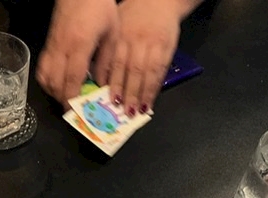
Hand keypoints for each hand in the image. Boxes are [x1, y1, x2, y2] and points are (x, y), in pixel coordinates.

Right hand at [36, 0, 118, 108]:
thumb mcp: (112, 33)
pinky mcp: (48, 45)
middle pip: (56, 83)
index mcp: (79, 45)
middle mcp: (62, 48)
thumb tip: (102, 85)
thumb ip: (106, 61)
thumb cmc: (99, 7)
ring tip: (67, 98)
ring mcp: (52, 46)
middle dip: (63, 100)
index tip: (75, 111)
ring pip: (45, 78)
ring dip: (54, 92)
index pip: (72, 78)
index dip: (71, 98)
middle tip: (74, 109)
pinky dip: (47, 82)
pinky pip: (42, 69)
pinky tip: (58, 85)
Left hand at [94, 0, 190, 115]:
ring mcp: (154, 45)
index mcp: (122, 36)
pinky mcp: (168, 47)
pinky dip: (155, 87)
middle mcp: (137, 41)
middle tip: (125, 111)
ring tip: (138, 111)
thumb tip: (99, 76)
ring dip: (143, 94)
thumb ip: (110, 48)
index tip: (111, 100)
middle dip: (129, 93)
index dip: (114, 83)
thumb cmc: (134, 14)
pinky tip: (150, 100)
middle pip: (132, 71)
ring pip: (148, 73)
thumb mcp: (117, 25)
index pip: (116, 63)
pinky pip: (161, 71)